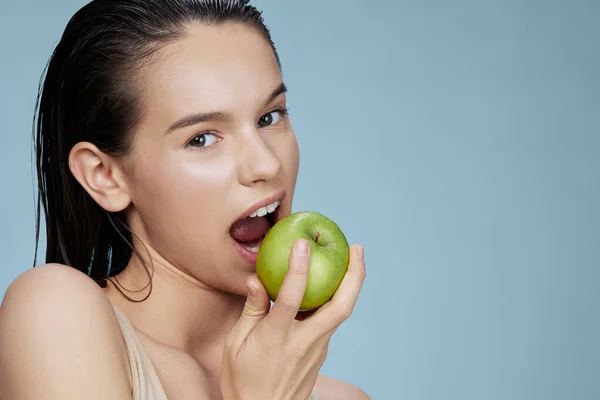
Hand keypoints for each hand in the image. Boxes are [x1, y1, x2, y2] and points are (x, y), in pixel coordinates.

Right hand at [220, 239, 365, 399]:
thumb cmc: (242, 380)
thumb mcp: (235, 345)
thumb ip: (251, 310)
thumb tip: (257, 279)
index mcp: (276, 339)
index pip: (291, 299)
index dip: (298, 270)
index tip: (302, 245)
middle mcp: (303, 343)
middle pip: (339, 308)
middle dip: (353, 276)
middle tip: (357, 248)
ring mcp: (317, 349)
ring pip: (340, 313)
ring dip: (351, 285)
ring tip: (353, 258)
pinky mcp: (321, 353)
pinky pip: (331, 321)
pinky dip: (336, 299)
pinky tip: (332, 284)